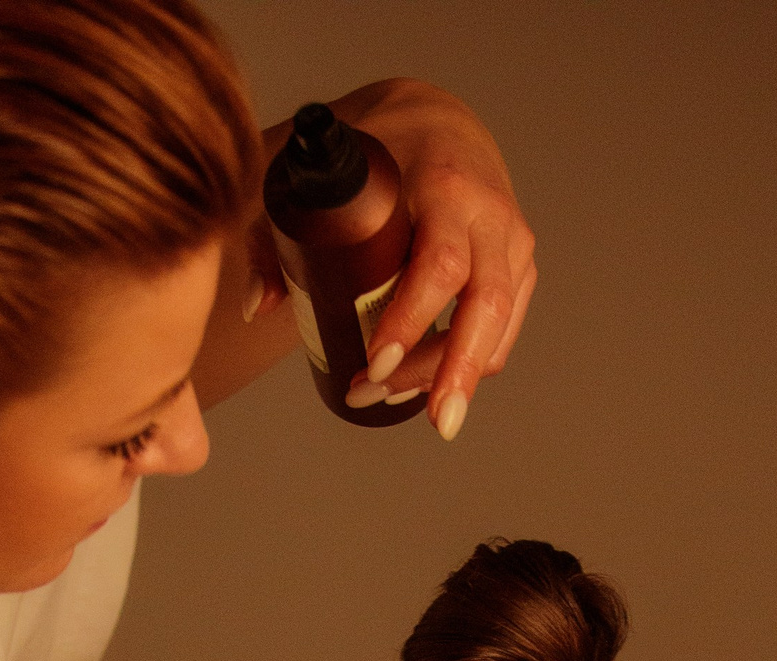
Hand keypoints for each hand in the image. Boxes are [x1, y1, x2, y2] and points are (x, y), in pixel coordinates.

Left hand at [242, 81, 535, 438]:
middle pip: (485, 304)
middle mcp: (488, 212)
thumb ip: (273, 234)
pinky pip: (501, 330)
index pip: (439, 263)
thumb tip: (257, 307)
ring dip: (451, 377)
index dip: (410, 320)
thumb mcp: (314, 175)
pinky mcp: (518, 266)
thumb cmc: (371, 150)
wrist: (435, 123)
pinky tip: (424, 388)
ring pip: (496, 327)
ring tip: (396, 402)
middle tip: (428, 421)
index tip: (376, 363)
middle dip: (453, 370)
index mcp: (443, 183)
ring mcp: (511, 241)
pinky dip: (468, 365)